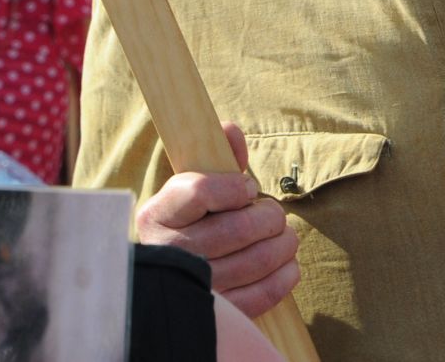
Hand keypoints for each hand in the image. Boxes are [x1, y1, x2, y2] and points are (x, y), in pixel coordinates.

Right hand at [134, 121, 301, 318]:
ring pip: (258, 258)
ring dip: (284, 242)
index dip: (234, 186)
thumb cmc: (190, 225)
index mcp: (158, 216)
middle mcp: (170, 254)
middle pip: (239, 227)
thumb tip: (230, 130)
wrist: (175, 280)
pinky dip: (286, 274)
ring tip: (283, 236)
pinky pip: (264, 293)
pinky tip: (286, 263)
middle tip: (272, 214)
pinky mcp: (220, 313)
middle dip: (269, 215)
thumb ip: (216, 158)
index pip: (199, 192)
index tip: (246, 188)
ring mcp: (194, 287)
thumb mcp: (193, 188)